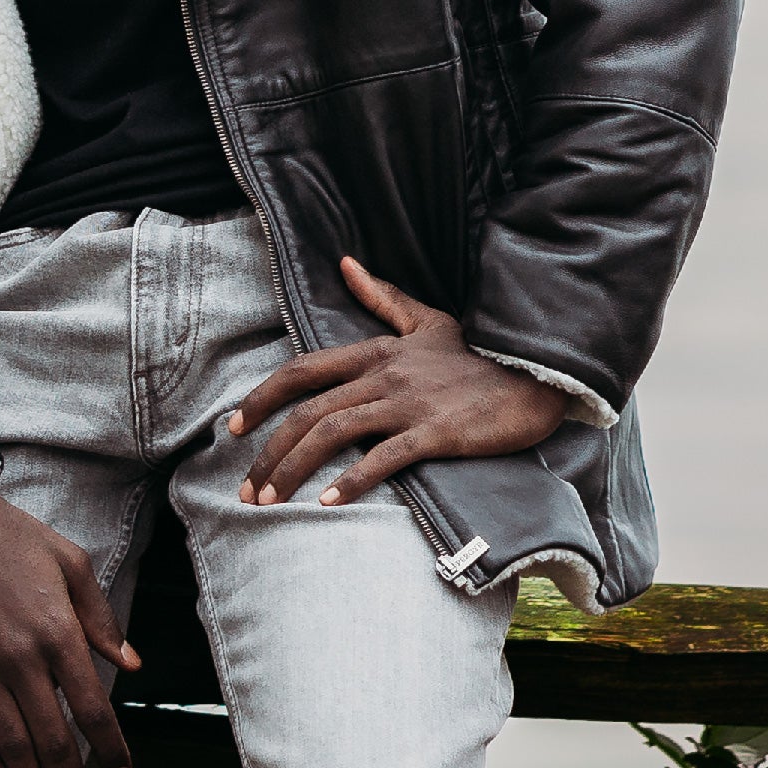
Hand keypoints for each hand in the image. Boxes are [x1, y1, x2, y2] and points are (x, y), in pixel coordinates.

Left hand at [227, 253, 569, 509]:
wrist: (534, 374)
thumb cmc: (478, 354)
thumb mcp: (427, 320)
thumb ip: (382, 297)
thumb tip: (345, 263)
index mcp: (376, 352)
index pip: (301, 371)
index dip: (261, 398)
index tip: (233, 428)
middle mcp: (383, 375)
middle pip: (308, 411)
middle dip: (269, 453)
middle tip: (246, 490)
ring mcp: (409, 403)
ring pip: (334, 433)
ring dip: (295, 470)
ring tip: (271, 502)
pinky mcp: (436, 432)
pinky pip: (383, 458)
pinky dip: (352, 481)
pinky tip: (329, 504)